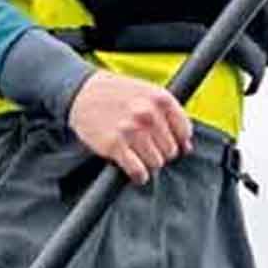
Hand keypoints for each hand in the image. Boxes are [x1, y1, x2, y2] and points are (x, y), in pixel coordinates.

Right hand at [69, 70, 193, 184]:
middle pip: (171, 150)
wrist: (80, 91)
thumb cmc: (115, 93)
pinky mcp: (115, 146)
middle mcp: (148, 114)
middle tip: (146, 145)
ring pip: (156, 162)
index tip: (166, 140)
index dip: (177, 140)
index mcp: (161, 99)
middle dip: (160, 151)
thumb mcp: (147, 93)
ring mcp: (132, 131)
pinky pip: (138, 171)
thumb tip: (186, 147)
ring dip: (148, 162)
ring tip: (136, 153)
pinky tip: (133, 169)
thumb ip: (168, 116)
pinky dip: (138, 175)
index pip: (184, 132)